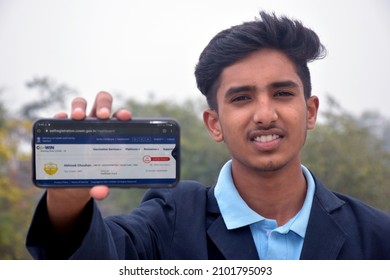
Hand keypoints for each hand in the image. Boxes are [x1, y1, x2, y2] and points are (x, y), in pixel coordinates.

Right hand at [47, 91, 131, 231]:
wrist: (70, 187)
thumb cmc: (92, 177)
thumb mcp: (98, 182)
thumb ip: (101, 187)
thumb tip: (101, 192)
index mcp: (111, 133)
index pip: (118, 117)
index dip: (122, 113)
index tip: (125, 117)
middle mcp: (96, 124)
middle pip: (101, 102)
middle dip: (103, 104)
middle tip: (102, 116)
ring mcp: (77, 125)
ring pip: (79, 104)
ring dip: (79, 107)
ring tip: (79, 117)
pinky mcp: (59, 130)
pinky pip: (59, 118)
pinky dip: (59, 116)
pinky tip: (60, 119)